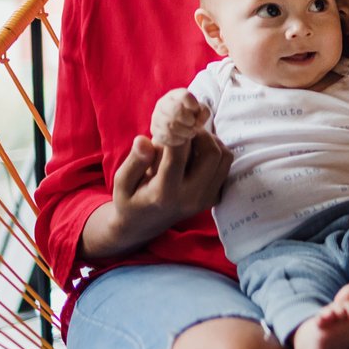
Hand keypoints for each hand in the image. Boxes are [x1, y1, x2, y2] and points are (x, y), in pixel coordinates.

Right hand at [100, 129, 232, 253]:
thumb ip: (134, 161)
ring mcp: (206, 199)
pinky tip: (197, 153)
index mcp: (165, 193)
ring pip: (225, 157)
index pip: (178, 155)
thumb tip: (143, 139)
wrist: (143, 226)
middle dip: (200, 134)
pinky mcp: (214, 198)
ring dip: (211, 141)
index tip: (171, 122)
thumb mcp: (122, 183)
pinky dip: (216, 153)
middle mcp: (191, 197)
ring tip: (192, 139)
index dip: (177, 132)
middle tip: (186, 128)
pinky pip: (225, 167)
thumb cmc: (130, 199)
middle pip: (211, 153)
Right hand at [150, 89, 208, 148]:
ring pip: (170, 125)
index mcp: (176, 95)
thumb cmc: (192, 114)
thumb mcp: (201, 110)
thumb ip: (204, 112)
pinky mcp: (154, 129)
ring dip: (185, 131)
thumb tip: (197, 123)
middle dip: (189, 120)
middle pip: (176, 110)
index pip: (185, 96)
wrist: (178, 124)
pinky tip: (183, 138)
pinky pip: (165, 136)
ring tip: (191, 132)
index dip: (194, 105)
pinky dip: (177, 139)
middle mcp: (163, 103)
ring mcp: (156, 116)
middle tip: (193, 124)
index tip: (196, 109)